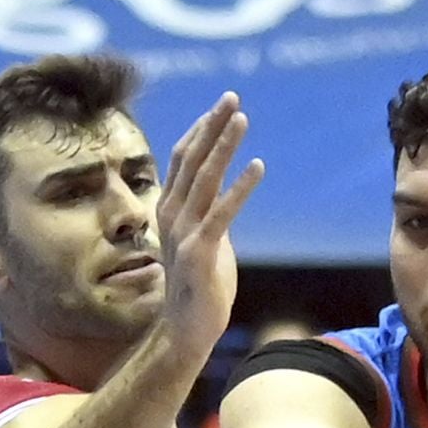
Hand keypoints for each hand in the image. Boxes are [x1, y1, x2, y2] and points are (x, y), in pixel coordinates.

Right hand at [158, 94, 264, 359]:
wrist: (186, 331)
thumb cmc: (198, 285)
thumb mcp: (203, 237)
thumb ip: (208, 209)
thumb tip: (224, 182)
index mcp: (170, 208)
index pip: (183, 158)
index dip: (201, 129)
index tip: (223, 105)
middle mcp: (172, 215)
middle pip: (191, 159)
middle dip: (212, 126)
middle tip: (233, 96)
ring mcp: (183, 233)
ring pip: (204, 179)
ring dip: (224, 146)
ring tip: (242, 118)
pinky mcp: (200, 253)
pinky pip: (222, 213)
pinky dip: (240, 188)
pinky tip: (258, 166)